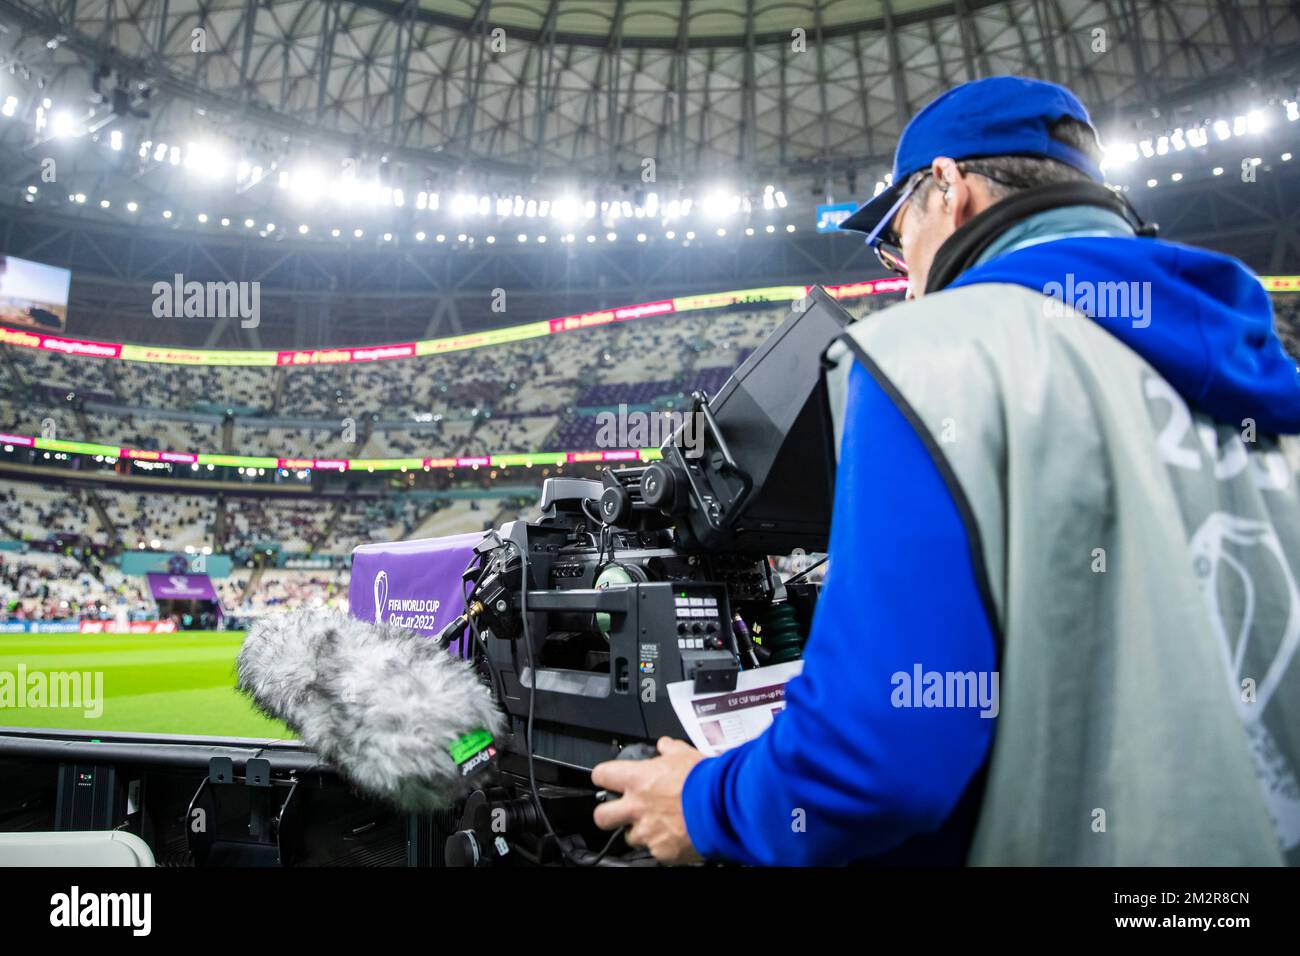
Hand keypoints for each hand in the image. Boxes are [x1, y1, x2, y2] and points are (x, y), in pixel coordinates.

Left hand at [592, 737, 706, 864]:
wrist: (724, 807)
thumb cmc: (705, 780)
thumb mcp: (686, 754)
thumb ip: (670, 749)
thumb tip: (664, 745)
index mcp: (638, 779)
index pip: (602, 775)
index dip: (604, 777)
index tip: (609, 779)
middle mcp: (636, 806)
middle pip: (601, 816)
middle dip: (608, 814)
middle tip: (621, 811)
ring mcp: (647, 832)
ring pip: (630, 837)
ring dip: (640, 831)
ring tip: (660, 825)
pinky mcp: (661, 852)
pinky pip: (655, 851)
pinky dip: (664, 845)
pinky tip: (678, 836)